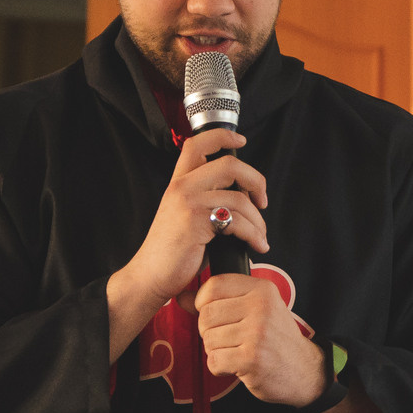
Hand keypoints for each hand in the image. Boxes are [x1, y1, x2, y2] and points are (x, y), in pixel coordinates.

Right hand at [121, 130, 268, 307]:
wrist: (150, 275)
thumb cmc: (172, 251)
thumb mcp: (184, 216)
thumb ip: (206, 199)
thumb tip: (242, 196)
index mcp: (178, 182)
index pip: (197, 144)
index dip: (222, 136)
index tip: (241, 141)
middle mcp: (182, 187)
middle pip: (229, 165)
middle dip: (256, 181)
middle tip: (262, 201)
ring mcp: (188, 203)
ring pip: (239, 198)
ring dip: (258, 220)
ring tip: (259, 236)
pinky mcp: (196, 222)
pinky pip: (237, 221)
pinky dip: (253, 234)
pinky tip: (255, 244)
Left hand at [193, 274, 325, 405]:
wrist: (304, 370)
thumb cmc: (275, 339)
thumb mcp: (254, 310)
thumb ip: (218, 301)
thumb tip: (181, 296)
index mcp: (262, 290)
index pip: (213, 286)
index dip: (203, 303)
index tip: (214, 316)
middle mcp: (261, 308)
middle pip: (206, 315)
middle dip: (209, 331)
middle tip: (228, 339)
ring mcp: (257, 334)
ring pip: (208, 340)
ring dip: (216, 351)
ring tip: (236, 352)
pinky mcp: (252, 359)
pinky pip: (214, 361)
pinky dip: (220, 367)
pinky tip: (236, 366)